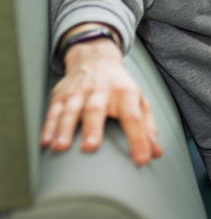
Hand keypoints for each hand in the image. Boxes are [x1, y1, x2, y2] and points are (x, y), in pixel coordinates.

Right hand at [40, 39, 161, 165]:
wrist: (96, 59)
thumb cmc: (120, 87)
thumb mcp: (139, 101)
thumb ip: (148, 127)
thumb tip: (156, 153)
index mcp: (126, 93)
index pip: (134, 118)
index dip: (139, 139)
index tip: (141, 159)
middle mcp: (101, 91)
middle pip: (96, 110)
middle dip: (92, 128)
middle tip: (90, 147)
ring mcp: (79, 92)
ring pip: (70, 111)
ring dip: (65, 129)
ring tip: (61, 147)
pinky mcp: (61, 95)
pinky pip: (53, 112)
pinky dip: (49, 126)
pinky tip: (46, 141)